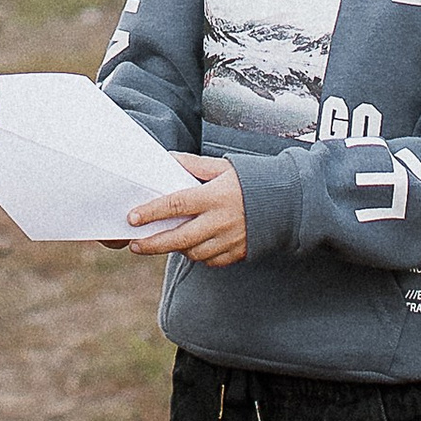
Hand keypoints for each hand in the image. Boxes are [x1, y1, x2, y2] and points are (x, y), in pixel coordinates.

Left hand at [126, 159, 248, 265]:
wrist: (288, 201)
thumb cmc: (252, 180)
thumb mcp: (223, 166)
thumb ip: (194, 165)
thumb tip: (169, 159)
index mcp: (214, 196)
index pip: (175, 205)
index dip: (151, 212)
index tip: (132, 217)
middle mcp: (221, 221)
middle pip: (179, 238)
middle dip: (154, 243)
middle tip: (136, 244)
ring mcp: (230, 240)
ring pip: (193, 253)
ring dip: (176, 249)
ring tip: (164, 242)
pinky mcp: (238, 252)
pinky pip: (210, 261)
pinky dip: (198, 255)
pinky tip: (191, 246)